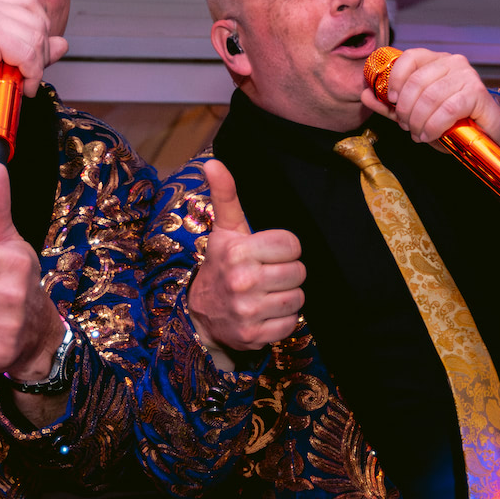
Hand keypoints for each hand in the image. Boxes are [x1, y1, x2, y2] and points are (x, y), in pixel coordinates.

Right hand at [0, 0, 69, 132]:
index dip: (39, 32)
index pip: (30, 3)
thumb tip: (62, 43)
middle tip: (28, 76)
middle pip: (37, 17)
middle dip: (41, 51)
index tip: (31, 60)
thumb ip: (33, 49)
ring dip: (36, 65)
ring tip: (22, 83)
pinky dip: (31, 72)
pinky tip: (21, 86)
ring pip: (35, 35)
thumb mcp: (4, 62)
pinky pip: (26, 52)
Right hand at [187, 159, 304, 366]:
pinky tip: (267, 312)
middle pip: (298, 272)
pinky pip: (292, 323)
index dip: (284, 248)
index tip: (268, 253)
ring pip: (298, 298)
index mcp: (237, 252)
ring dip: (287, 296)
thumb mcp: (224, 230)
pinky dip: (283, 319)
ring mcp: (248, 311)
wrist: (200, 313)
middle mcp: (242, 282)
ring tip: (268, 292)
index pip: (292, 244)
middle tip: (269, 274)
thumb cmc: (221, 264)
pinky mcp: (254, 336)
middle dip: (287, 273)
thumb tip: (212, 162)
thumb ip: (225, 195)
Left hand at [361, 47, 499, 163]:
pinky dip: (434, 126)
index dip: (395, 80)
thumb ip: (389, 105)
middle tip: (407, 126)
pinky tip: (430, 135)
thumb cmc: (450, 122)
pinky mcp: (478, 93)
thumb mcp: (414, 113)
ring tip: (419, 134)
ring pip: (430, 97)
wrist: (485, 136)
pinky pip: (447, 109)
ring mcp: (467, 75)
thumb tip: (364, 94)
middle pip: (416, 81)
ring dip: (418, 121)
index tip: (392, 102)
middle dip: (405, 109)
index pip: (408, 58)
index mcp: (436, 60)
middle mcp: (453, 62)